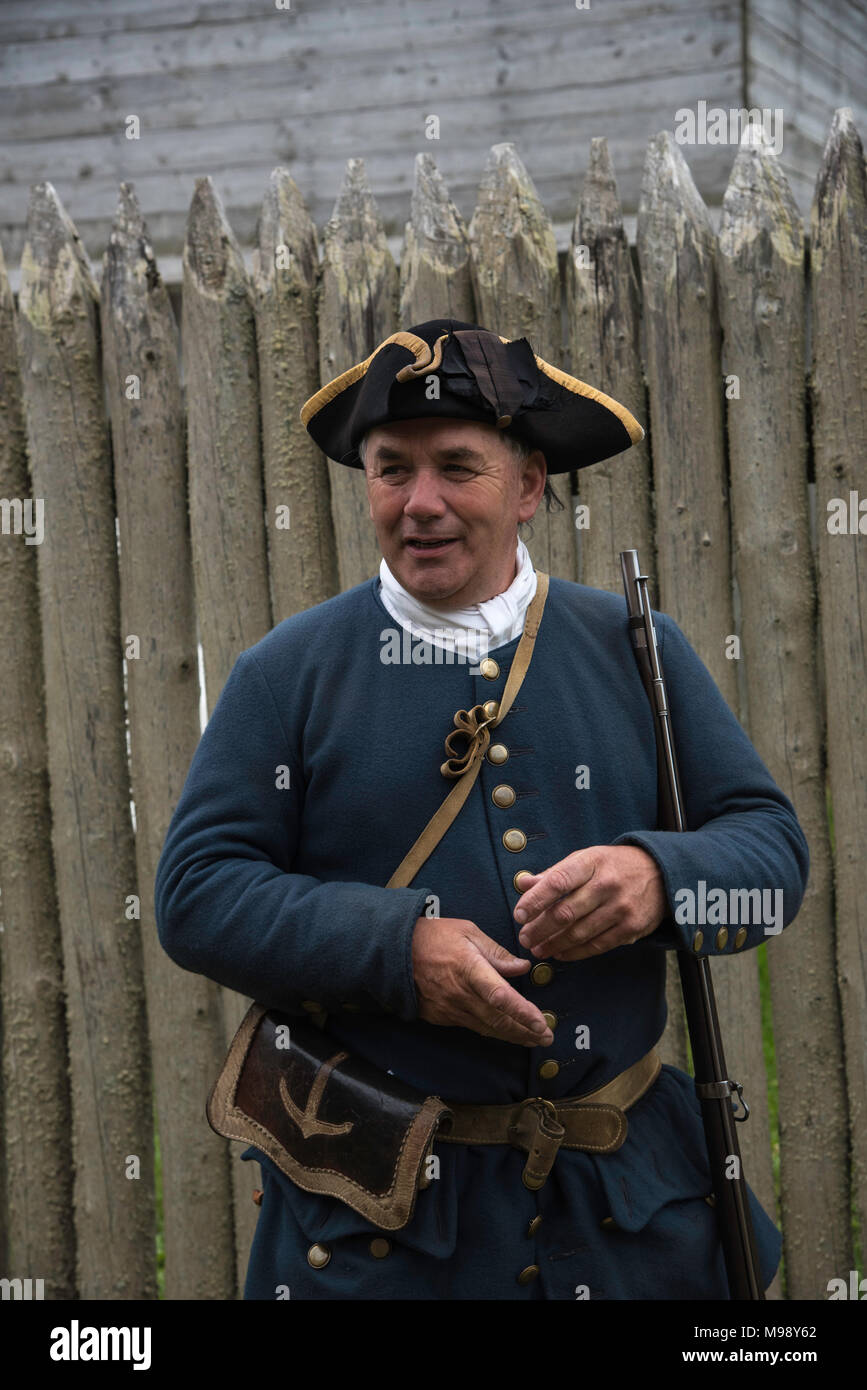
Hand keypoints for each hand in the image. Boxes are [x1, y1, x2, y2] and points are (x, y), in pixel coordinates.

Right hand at [411, 917, 553, 1046]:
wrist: (394, 952)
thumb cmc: (433, 936)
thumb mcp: (468, 932)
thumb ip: (497, 952)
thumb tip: (522, 967)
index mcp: (469, 968)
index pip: (500, 996)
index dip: (522, 1012)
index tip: (541, 1023)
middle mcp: (461, 994)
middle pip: (498, 1020)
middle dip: (526, 1031)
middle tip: (546, 1037)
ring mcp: (450, 1008)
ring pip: (487, 1028)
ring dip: (513, 1035)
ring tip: (534, 1039)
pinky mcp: (441, 1016)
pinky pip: (472, 1026)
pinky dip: (492, 1031)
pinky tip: (506, 1032)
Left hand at [513, 846, 667, 960]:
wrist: (660, 873)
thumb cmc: (613, 866)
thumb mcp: (586, 858)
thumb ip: (555, 873)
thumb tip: (523, 884)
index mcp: (591, 862)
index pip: (558, 882)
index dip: (536, 900)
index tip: (519, 915)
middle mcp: (607, 884)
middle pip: (566, 912)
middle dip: (540, 929)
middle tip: (525, 938)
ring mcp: (621, 908)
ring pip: (579, 933)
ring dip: (554, 944)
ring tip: (538, 949)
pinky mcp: (631, 928)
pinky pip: (597, 945)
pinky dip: (575, 952)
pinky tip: (560, 953)